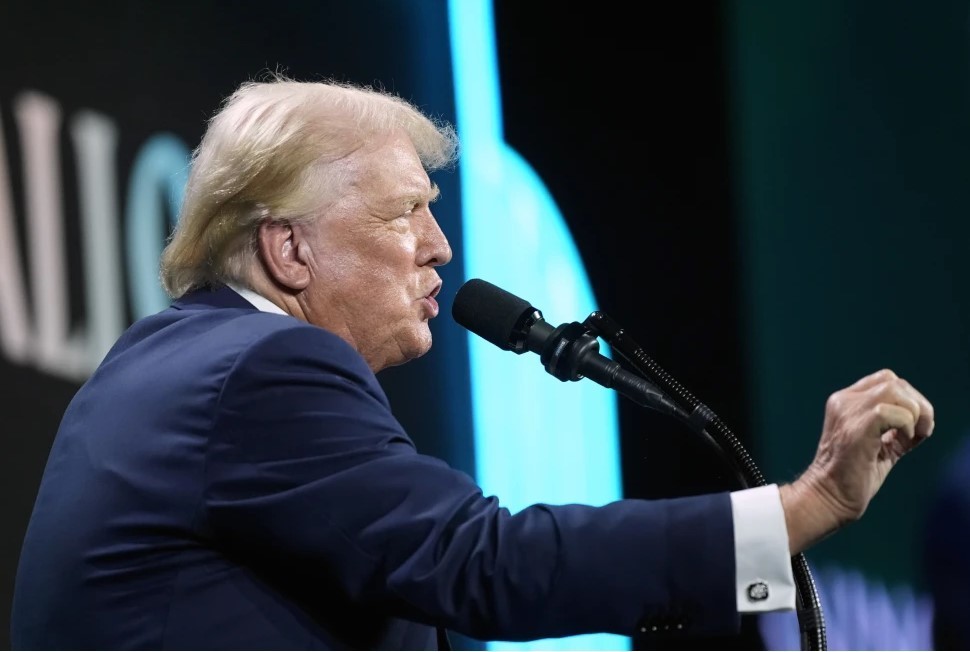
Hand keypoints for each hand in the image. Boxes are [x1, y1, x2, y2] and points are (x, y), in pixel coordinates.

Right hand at [779, 368, 934, 553]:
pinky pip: (894, 412)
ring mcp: (847, 412)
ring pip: (895, 390)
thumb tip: (924, 418)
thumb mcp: (878, 443)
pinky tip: (900, 443)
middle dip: (917, 405)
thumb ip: (894, 427)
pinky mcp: (856, 428)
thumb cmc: (853, 476)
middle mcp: (843, 401)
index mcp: (845, 402)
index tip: (909, 429)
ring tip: (909, 438)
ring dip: (913, 414)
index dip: (907, 399)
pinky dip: (906, 427)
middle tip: (917, 433)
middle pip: (894, 381)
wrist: (829, 496)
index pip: (886, 380)